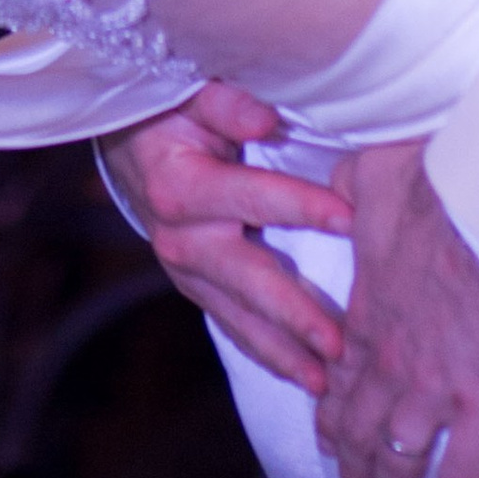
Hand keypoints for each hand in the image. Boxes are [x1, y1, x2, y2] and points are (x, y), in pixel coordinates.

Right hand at [101, 82, 354, 393]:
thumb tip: (265, 118)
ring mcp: (184, 271)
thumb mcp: (190, 95)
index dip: (302, 206)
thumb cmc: (170, 111)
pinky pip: (231, 324)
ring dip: (283, 351)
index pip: (252, 197)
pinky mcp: (194, 287)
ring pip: (239, 317)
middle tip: (339, 344)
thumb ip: (226, 104)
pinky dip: (265, 351)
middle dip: (295, 313)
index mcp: (181, 186)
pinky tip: (298, 374)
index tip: (350, 219)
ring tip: (326, 382)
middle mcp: (179, 238)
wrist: (127, 143)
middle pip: (247, 280)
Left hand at [317, 140, 478, 477]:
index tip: (328, 434)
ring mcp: (434, 390)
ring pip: (401, 458)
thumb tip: (333, 180)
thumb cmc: (436, 185)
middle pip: (361, 428)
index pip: (339, 377)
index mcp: (366, 313)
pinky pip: (461, 472)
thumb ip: (344, 186)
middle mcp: (391, 363)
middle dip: (352, 464)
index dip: (331, 411)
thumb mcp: (368, 175)